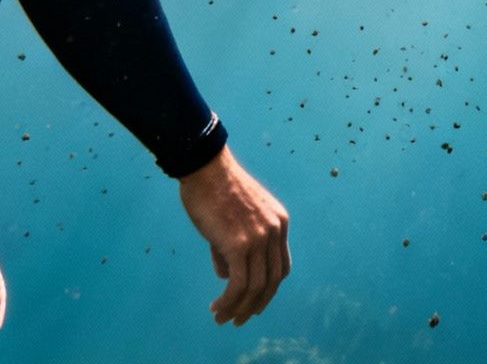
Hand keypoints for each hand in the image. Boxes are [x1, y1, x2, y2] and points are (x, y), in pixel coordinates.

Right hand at [177, 146, 289, 324]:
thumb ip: (233, 247)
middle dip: (257, 304)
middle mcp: (274, 230)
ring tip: (223, 319)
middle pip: (272, 281)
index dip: (269, 288)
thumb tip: (226, 276)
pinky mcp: (238, 244)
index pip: (281, 266)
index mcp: (279, 221)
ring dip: (239, 308)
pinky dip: (229, 302)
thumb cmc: (214, 188)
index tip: (255, 301)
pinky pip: (238, 284)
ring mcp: (259, 238)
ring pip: (255, 287)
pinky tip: (218, 308)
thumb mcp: (234, 218)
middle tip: (240, 319)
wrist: (205, 167)